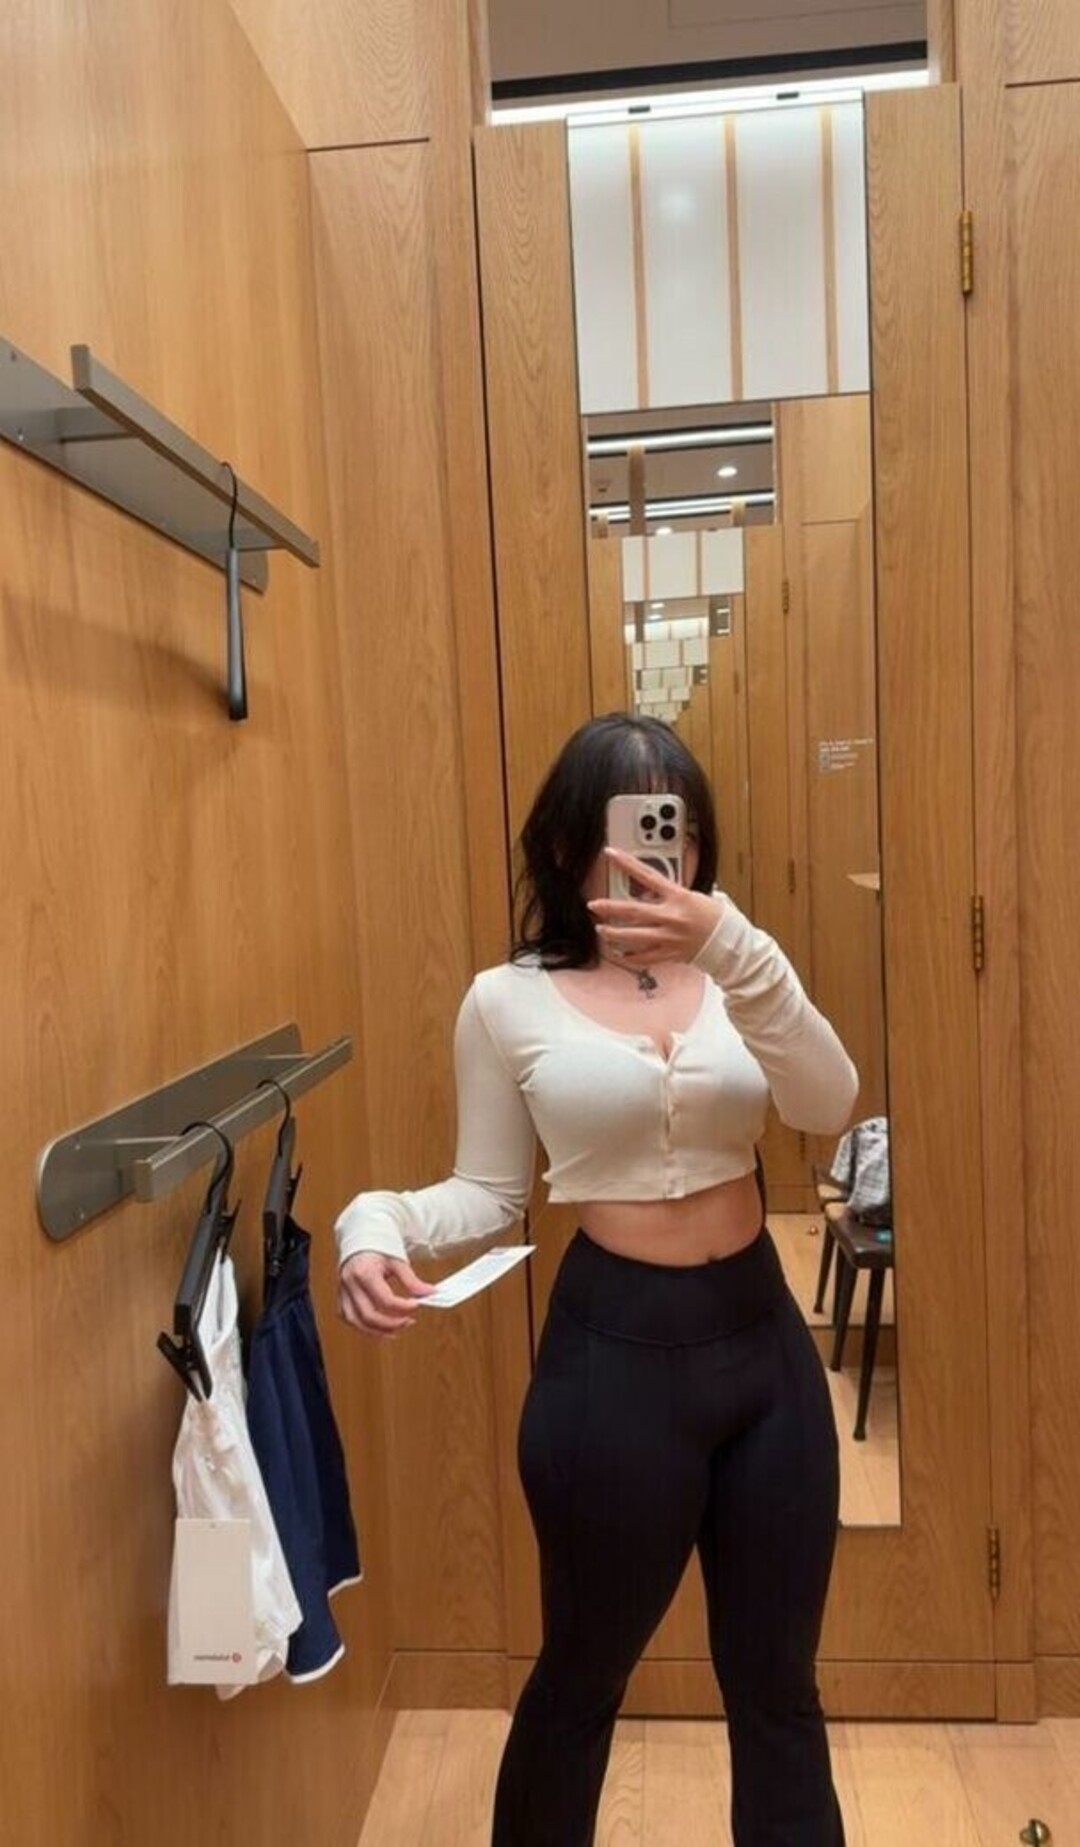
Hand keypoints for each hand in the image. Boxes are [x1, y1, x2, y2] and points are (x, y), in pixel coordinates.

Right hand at [338, 1251, 435, 1336]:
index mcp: (364, 1272)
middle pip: (368, 1314)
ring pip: (355, 1321)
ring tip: (395, 1331)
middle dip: (391, 1324)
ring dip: (376, 1331)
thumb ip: (412, 1280)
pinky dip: (363, 1326)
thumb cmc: (378, 1248)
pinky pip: (349, 1317)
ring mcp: (343, 1291)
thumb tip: (430, 1293)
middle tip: (409, 1322)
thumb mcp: (397, 1261)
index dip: (403, 1306)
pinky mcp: (341, 1296)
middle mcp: (350, 1283)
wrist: (360, 1239)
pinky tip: (379, 1327)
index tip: (417, 1305)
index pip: (385, 1298)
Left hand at [588, 849, 723, 966]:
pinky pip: (644, 957)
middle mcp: (671, 917)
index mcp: (678, 897)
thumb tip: (654, 889)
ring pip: (633, 937)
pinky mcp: (669, 954)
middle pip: (632, 911)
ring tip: (601, 930)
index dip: (627, 863)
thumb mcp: (696, 897)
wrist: (730, 944)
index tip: (611, 854)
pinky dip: (629, 956)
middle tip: (593, 905)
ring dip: (613, 934)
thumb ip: (673, 894)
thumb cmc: (716, 918)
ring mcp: (668, 937)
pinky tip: (619, 953)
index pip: (647, 876)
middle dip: (610, 908)